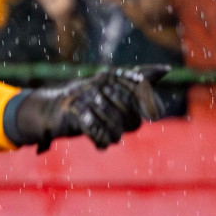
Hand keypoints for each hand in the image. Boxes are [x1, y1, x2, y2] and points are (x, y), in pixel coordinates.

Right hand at [14, 67, 166, 151]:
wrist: (49, 111)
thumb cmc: (87, 101)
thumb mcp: (112, 88)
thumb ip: (138, 78)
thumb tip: (165, 70)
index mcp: (109, 76)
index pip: (139, 85)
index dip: (148, 102)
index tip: (152, 115)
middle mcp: (97, 84)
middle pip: (128, 108)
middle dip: (129, 123)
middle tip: (121, 130)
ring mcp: (84, 98)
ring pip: (113, 121)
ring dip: (114, 135)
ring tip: (112, 138)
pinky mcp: (72, 113)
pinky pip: (96, 130)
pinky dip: (101, 140)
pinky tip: (101, 144)